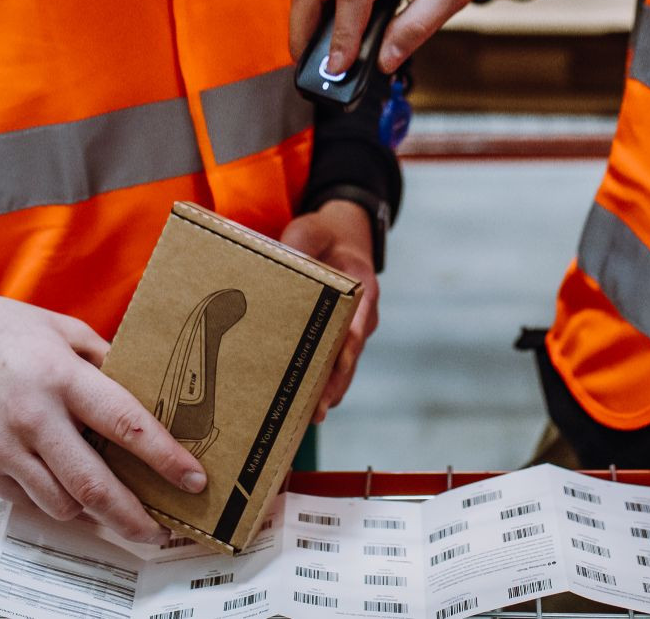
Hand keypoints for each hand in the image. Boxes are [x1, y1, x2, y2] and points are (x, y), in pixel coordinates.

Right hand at [0, 278, 205, 543]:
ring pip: (62, 504)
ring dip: (96, 515)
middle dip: (135, 516)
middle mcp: (32, 417)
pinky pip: (29, 502)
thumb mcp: (63, 329)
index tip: (193, 479)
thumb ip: (105, 361)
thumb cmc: (0, 330)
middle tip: (162, 530)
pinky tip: (73, 496)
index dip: (165, 458)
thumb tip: (146, 392)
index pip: (126, 424)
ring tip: (120, 512)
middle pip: (94, 485)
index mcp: (61, 377)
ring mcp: (2, 448)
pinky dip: (57, 504)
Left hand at [280, 200, 380, 420]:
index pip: (359, 321)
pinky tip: (301, 408)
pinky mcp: (337, 340)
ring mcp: (352, 332)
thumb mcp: (313, 230)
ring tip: (309, 419)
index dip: (349, 345)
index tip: (339, 365)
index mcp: (363, 289)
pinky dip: (320, 385)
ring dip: (329, 393)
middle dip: (335, 384)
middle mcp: (362, 318)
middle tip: (319, 409)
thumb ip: (302, 242)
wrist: (341, 237)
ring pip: (343, 369)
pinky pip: (332, 366)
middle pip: (351, 356)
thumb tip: (286, 258)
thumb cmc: (326, 235)